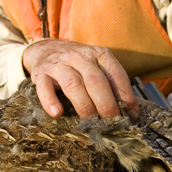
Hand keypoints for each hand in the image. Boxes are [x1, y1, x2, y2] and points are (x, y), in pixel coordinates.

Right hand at [22, 39, 138, 118]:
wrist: (46, 49)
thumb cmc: (78, 64)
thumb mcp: (97, 65)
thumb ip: (110, 83)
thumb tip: (129, 112)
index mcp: (99, 54)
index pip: (116, 74)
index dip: (126, 96)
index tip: (131, 115)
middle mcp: (80, 56)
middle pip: (95, 81)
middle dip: (106, 105)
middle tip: (111, 122)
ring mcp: (59, 64)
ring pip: (74, 84)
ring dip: (84, 106)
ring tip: (91, 122)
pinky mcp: (40, 73)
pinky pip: (44, 88)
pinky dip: (50, 101)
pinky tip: (57, 113)